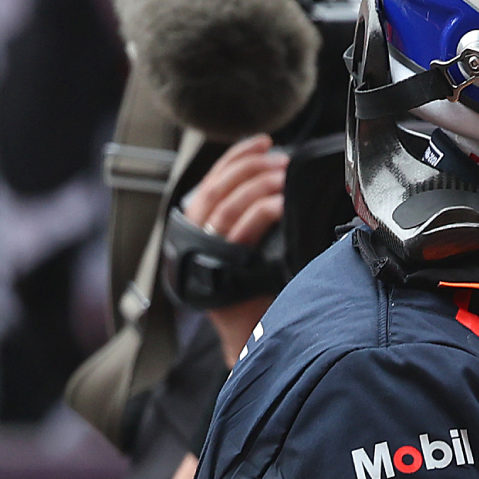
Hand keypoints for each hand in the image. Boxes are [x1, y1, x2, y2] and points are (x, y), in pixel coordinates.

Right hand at [181, 134, 286, 363]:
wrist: (251, 336)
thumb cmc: (256, 291)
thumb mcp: (249, 247)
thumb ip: (252, 218)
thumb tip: (279, 181)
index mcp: (197, 229)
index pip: (212, 182)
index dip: (235, 158)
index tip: (262, 142)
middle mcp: (195, 239)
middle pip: (218, 190)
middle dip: (250, 167)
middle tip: (279, 159)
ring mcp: (206, 255)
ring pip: (228, 207)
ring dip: (257, 185)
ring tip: (283, 174)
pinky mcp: (223, 271)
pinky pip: (241, 231)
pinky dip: (261, 212)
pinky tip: (280, 202)